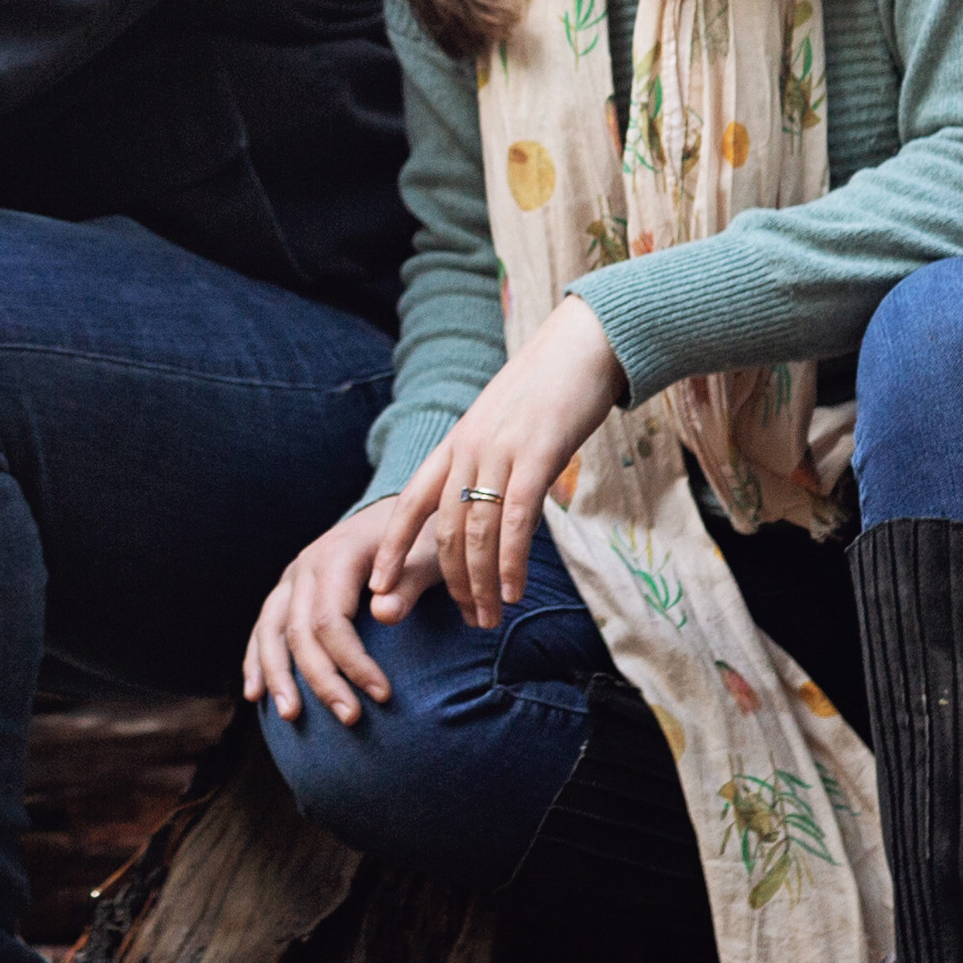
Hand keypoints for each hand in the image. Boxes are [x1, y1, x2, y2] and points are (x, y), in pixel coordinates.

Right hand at [241, 495, 434, 728]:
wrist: (403, 512)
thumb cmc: (421, 539)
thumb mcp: (428, 555)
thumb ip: (409, 584)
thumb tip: (383, 615)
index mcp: (337, 555)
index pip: (330, 620)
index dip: (352, 662)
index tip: (383, 695)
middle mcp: (305, 566)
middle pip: (298, 631)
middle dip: (322, 680)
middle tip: (350, 718)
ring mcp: (292, 578)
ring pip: (271, 631)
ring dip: (278, 676)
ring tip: (291, 716)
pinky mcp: (289, 591)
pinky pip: (264, 628)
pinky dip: (257, 660)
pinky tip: (255, 693)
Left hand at [410, 298, 630, 628]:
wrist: (585, 343)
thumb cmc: (550, 388)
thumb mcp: (505, 424)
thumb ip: (490, 461)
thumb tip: (489, 501)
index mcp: (456, 442)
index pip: (412, 502)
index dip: (391, 546)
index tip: (376, 585)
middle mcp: (468, 448)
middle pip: (444, 530)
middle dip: (451, 582)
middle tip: (468, 620)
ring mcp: (500, 451)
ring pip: (476, 532)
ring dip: (481, 582)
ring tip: (488, 618)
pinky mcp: (537, 455)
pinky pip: (515, 519)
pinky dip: (510, 560)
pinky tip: (513, 590)